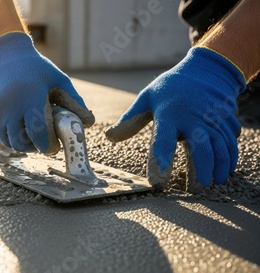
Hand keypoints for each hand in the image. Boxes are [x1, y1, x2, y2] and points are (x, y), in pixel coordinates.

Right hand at [0, 32, 94, 153]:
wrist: (3, 55)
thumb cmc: (35, 68)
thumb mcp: (58, 80)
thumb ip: (74, 102)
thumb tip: (88, 123)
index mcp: (29, 96)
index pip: (38, 132)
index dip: (47, 145)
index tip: (53, 147)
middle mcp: (7, 104)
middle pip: (20, 141)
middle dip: (33, 147)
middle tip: (41, 143)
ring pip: (6, 140)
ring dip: (19, 142)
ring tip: (28, 134)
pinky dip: (5, 134)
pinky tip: (14, 125)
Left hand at [105, 47, 246, 188]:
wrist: (206, 70)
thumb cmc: (170, 88)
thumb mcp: (147, 98)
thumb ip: (130, 119)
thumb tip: (109, 137)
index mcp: (169, 114)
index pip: (163, 139)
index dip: (161, 159)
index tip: (158, 181)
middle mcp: (193, 118)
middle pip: (201, 148)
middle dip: (200, 171)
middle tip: (194, 190)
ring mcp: (213, 120)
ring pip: (220, 148)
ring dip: (218, 169)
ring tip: (211, 185)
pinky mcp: (227, 122)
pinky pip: (231, 144)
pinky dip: (230, 160)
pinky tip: (224, 172)